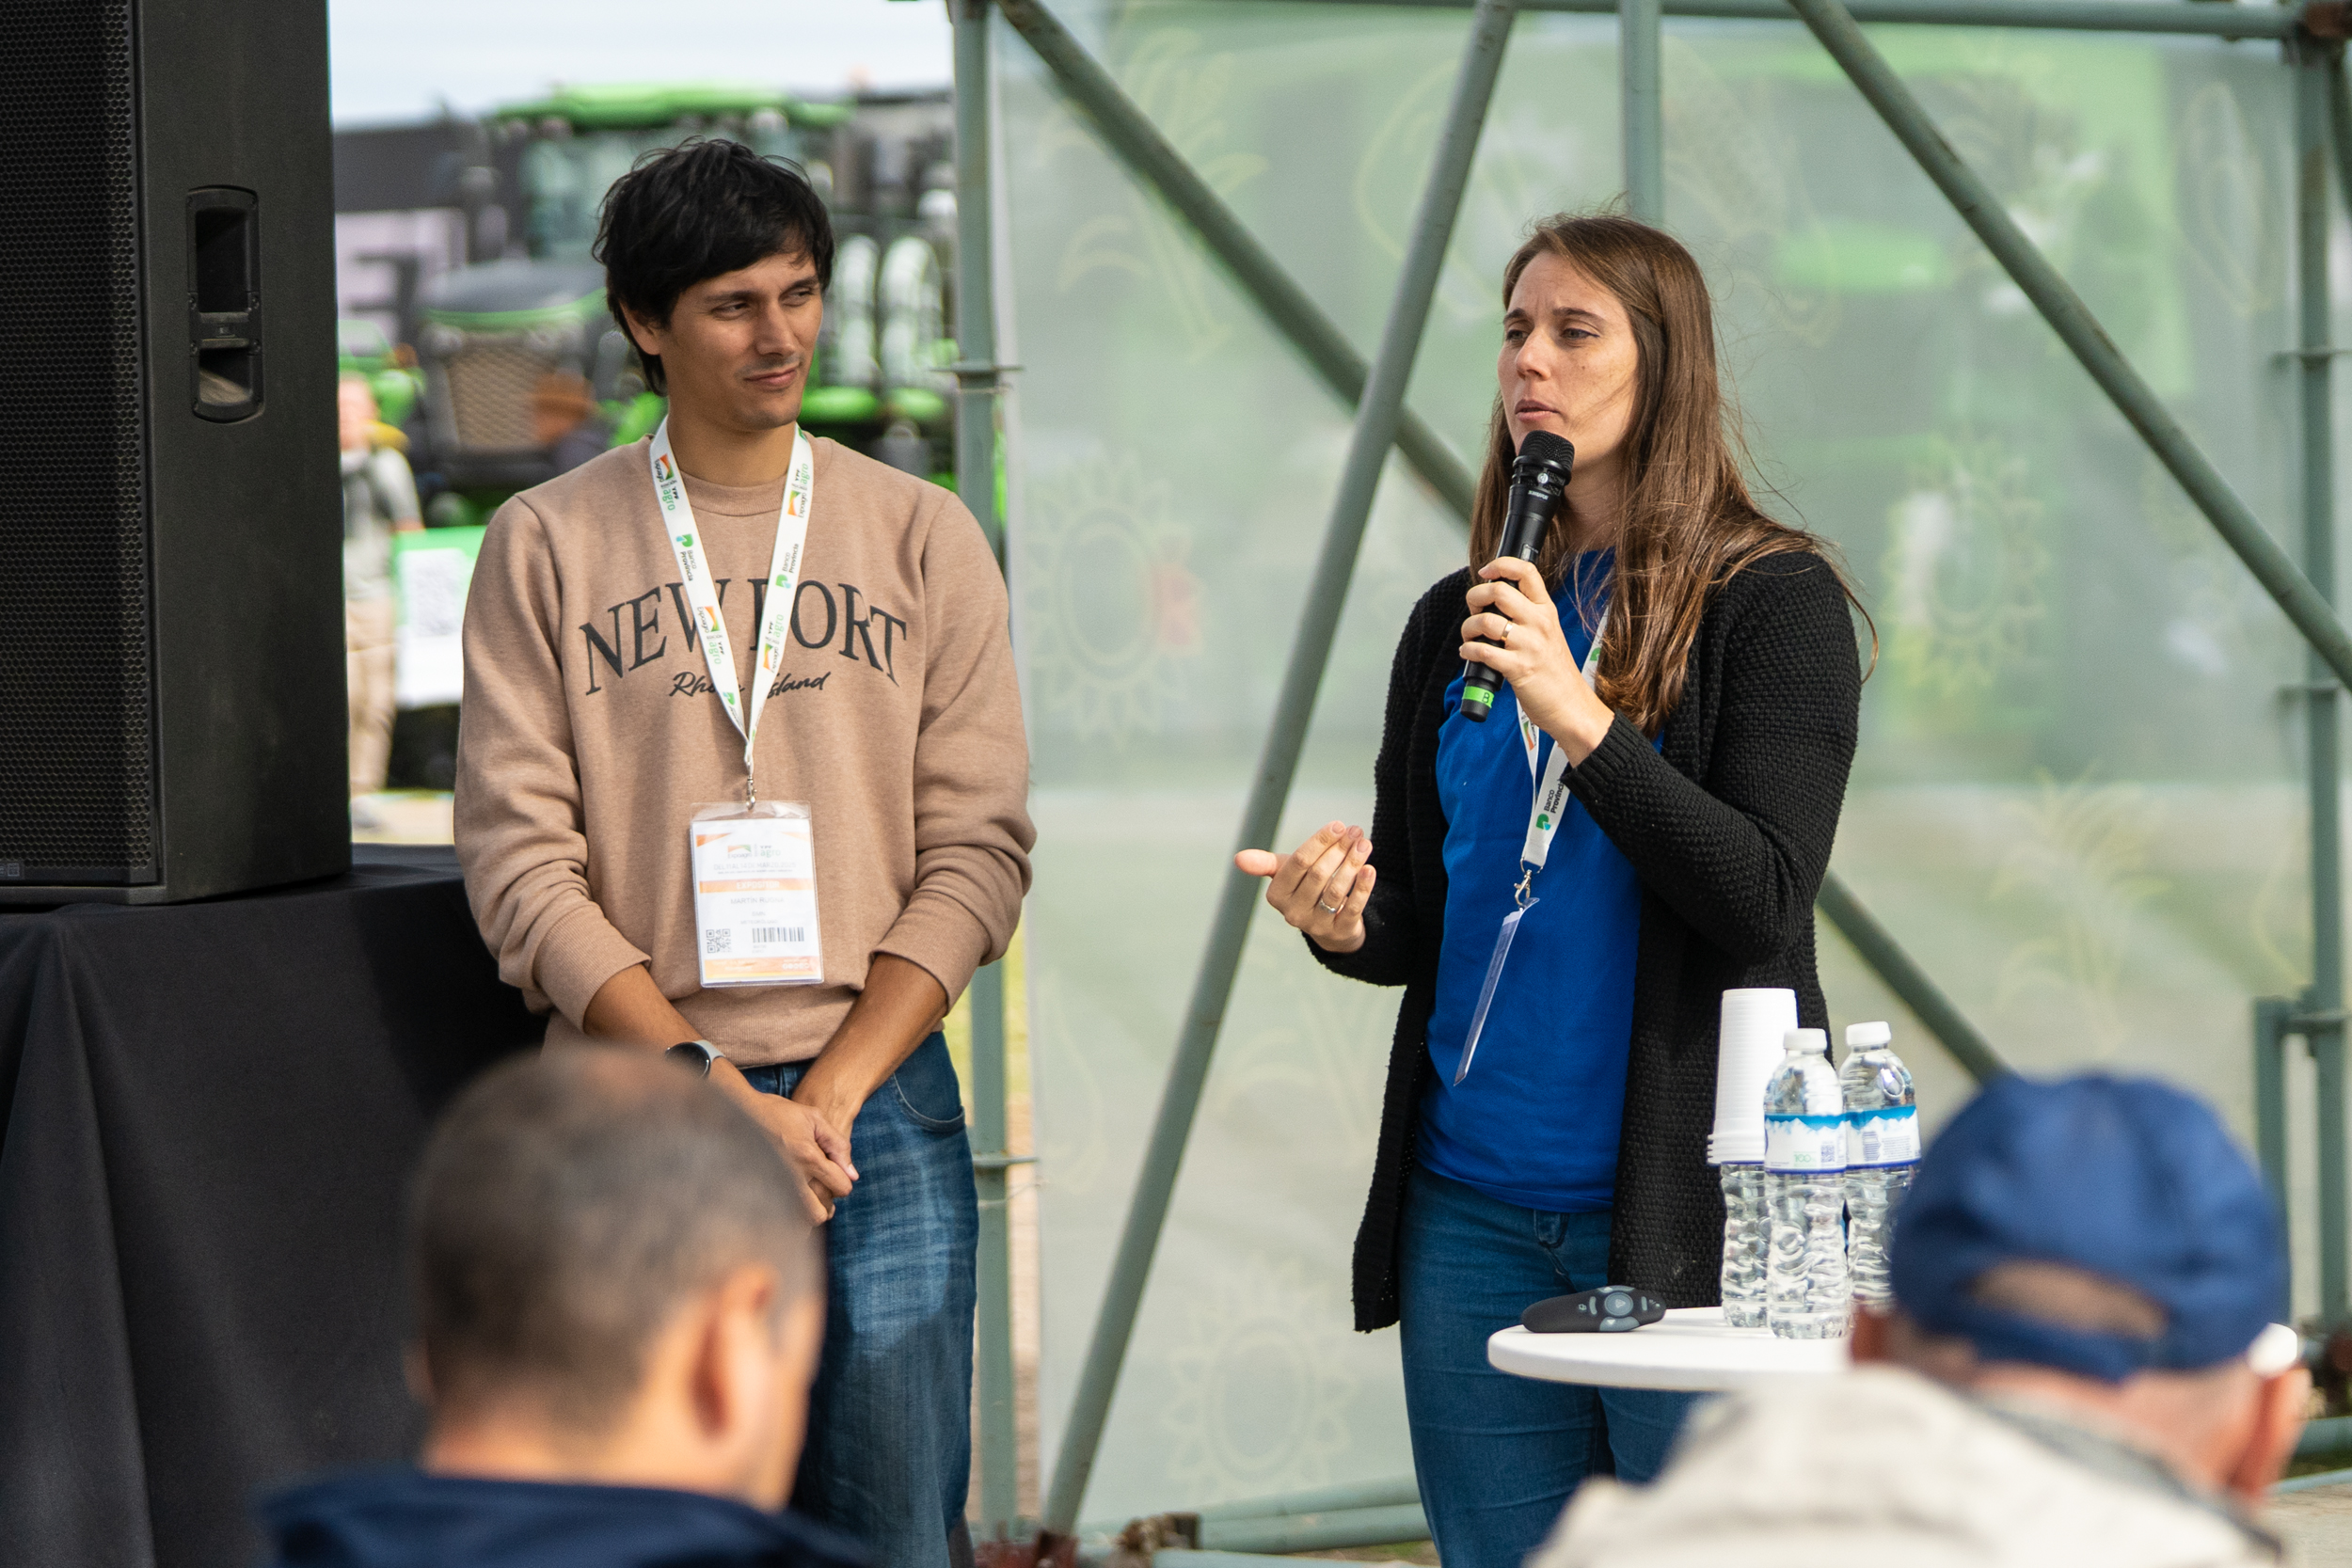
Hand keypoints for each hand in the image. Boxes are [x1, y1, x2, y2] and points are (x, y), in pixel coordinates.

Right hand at [717, 1063, 855, 1222]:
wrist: (738, 1112)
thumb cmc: (778, 1112)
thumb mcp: (814, 1118)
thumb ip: (838, 1145)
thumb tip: (853, 1175)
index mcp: (808, 1157)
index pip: (841, 1188)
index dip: (843, 1183)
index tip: (835, 1174)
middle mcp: (791, 1177)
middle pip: (819, 1214)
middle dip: (826, 1206)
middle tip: (821, 1191)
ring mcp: (772, 1187)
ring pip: (797, 1221)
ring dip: (807, 1213)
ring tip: (806, 1197)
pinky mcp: (757, 1191)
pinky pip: (778, 1218)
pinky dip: (788, 1216)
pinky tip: (789, 1199)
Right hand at [1235, 820, 1374, 953]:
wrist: (1329, 924)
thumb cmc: (1304, 888)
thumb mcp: (1284, 874)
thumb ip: (1265, 863)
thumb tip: (1238, 858)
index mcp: (1277, 894)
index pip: (1299, 863)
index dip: (1319, 842)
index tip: (1338, 825)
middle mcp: (1293, 912)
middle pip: (1319, 874)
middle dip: (1339, 850)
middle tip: (1356, 832)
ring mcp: (1316, 924)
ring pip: (1335, 890)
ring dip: (1353, 864)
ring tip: (1365, 844)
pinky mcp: (1339, 931)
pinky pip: (1352, 908)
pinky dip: (1362, 888)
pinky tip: (1370, 868)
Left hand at [1462, 557, 1614, 763]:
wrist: (1571, 706)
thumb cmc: (1555, 672)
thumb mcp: (1548, 634)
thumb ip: (1526, 617)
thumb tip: (1492, 604)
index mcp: (1547, 611)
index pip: (1526, 572)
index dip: (1501, 565)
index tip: (1486, 571)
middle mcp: (1539, 623)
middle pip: (1499, 591)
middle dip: (1475, 597)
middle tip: (1473, 610)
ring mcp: (1529, 645)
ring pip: (1486, 621)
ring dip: (1468, 628)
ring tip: (1469, 637)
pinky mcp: (1519, 668)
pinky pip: (1483, 652)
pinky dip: (1469, 651)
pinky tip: (1469, 654)